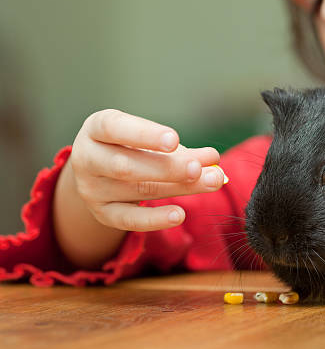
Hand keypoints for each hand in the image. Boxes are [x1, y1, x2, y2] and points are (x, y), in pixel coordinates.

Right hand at [69, 109, 226, 231]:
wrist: (99, 171)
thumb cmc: (130, 146)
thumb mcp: (146, 139)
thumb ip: (178, 149)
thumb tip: (213, 160)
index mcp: (96, 129)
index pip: (116, 128)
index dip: (145, 135)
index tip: (175, 139)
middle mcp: (87, 158)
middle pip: (127, 165)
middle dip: (168, 167)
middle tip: (200, 167)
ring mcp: (92, 189)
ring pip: (137, 190)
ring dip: (179, 187)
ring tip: (212, 181)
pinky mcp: (102, 213)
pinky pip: (129, 220)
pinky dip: (155, 219)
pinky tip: (179, 214)